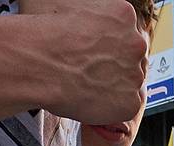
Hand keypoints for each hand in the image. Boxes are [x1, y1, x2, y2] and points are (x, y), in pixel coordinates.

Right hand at [23, 0, 148, 124]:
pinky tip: (90, 100)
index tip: (96, 54)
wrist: (38, 63)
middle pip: (132, 59)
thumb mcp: (69, 6)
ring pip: (129, 84)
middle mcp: (136, 43)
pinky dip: (110, 108)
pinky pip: (126, 107)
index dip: (110, 47)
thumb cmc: (46, 33)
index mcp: (124, 15)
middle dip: (115, 67)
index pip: (127, 35)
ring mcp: (135, 75)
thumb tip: (85, 21)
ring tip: (86, 85)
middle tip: (90, 71)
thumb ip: (90, 15)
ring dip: (113, 87)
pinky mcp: (130, 103)